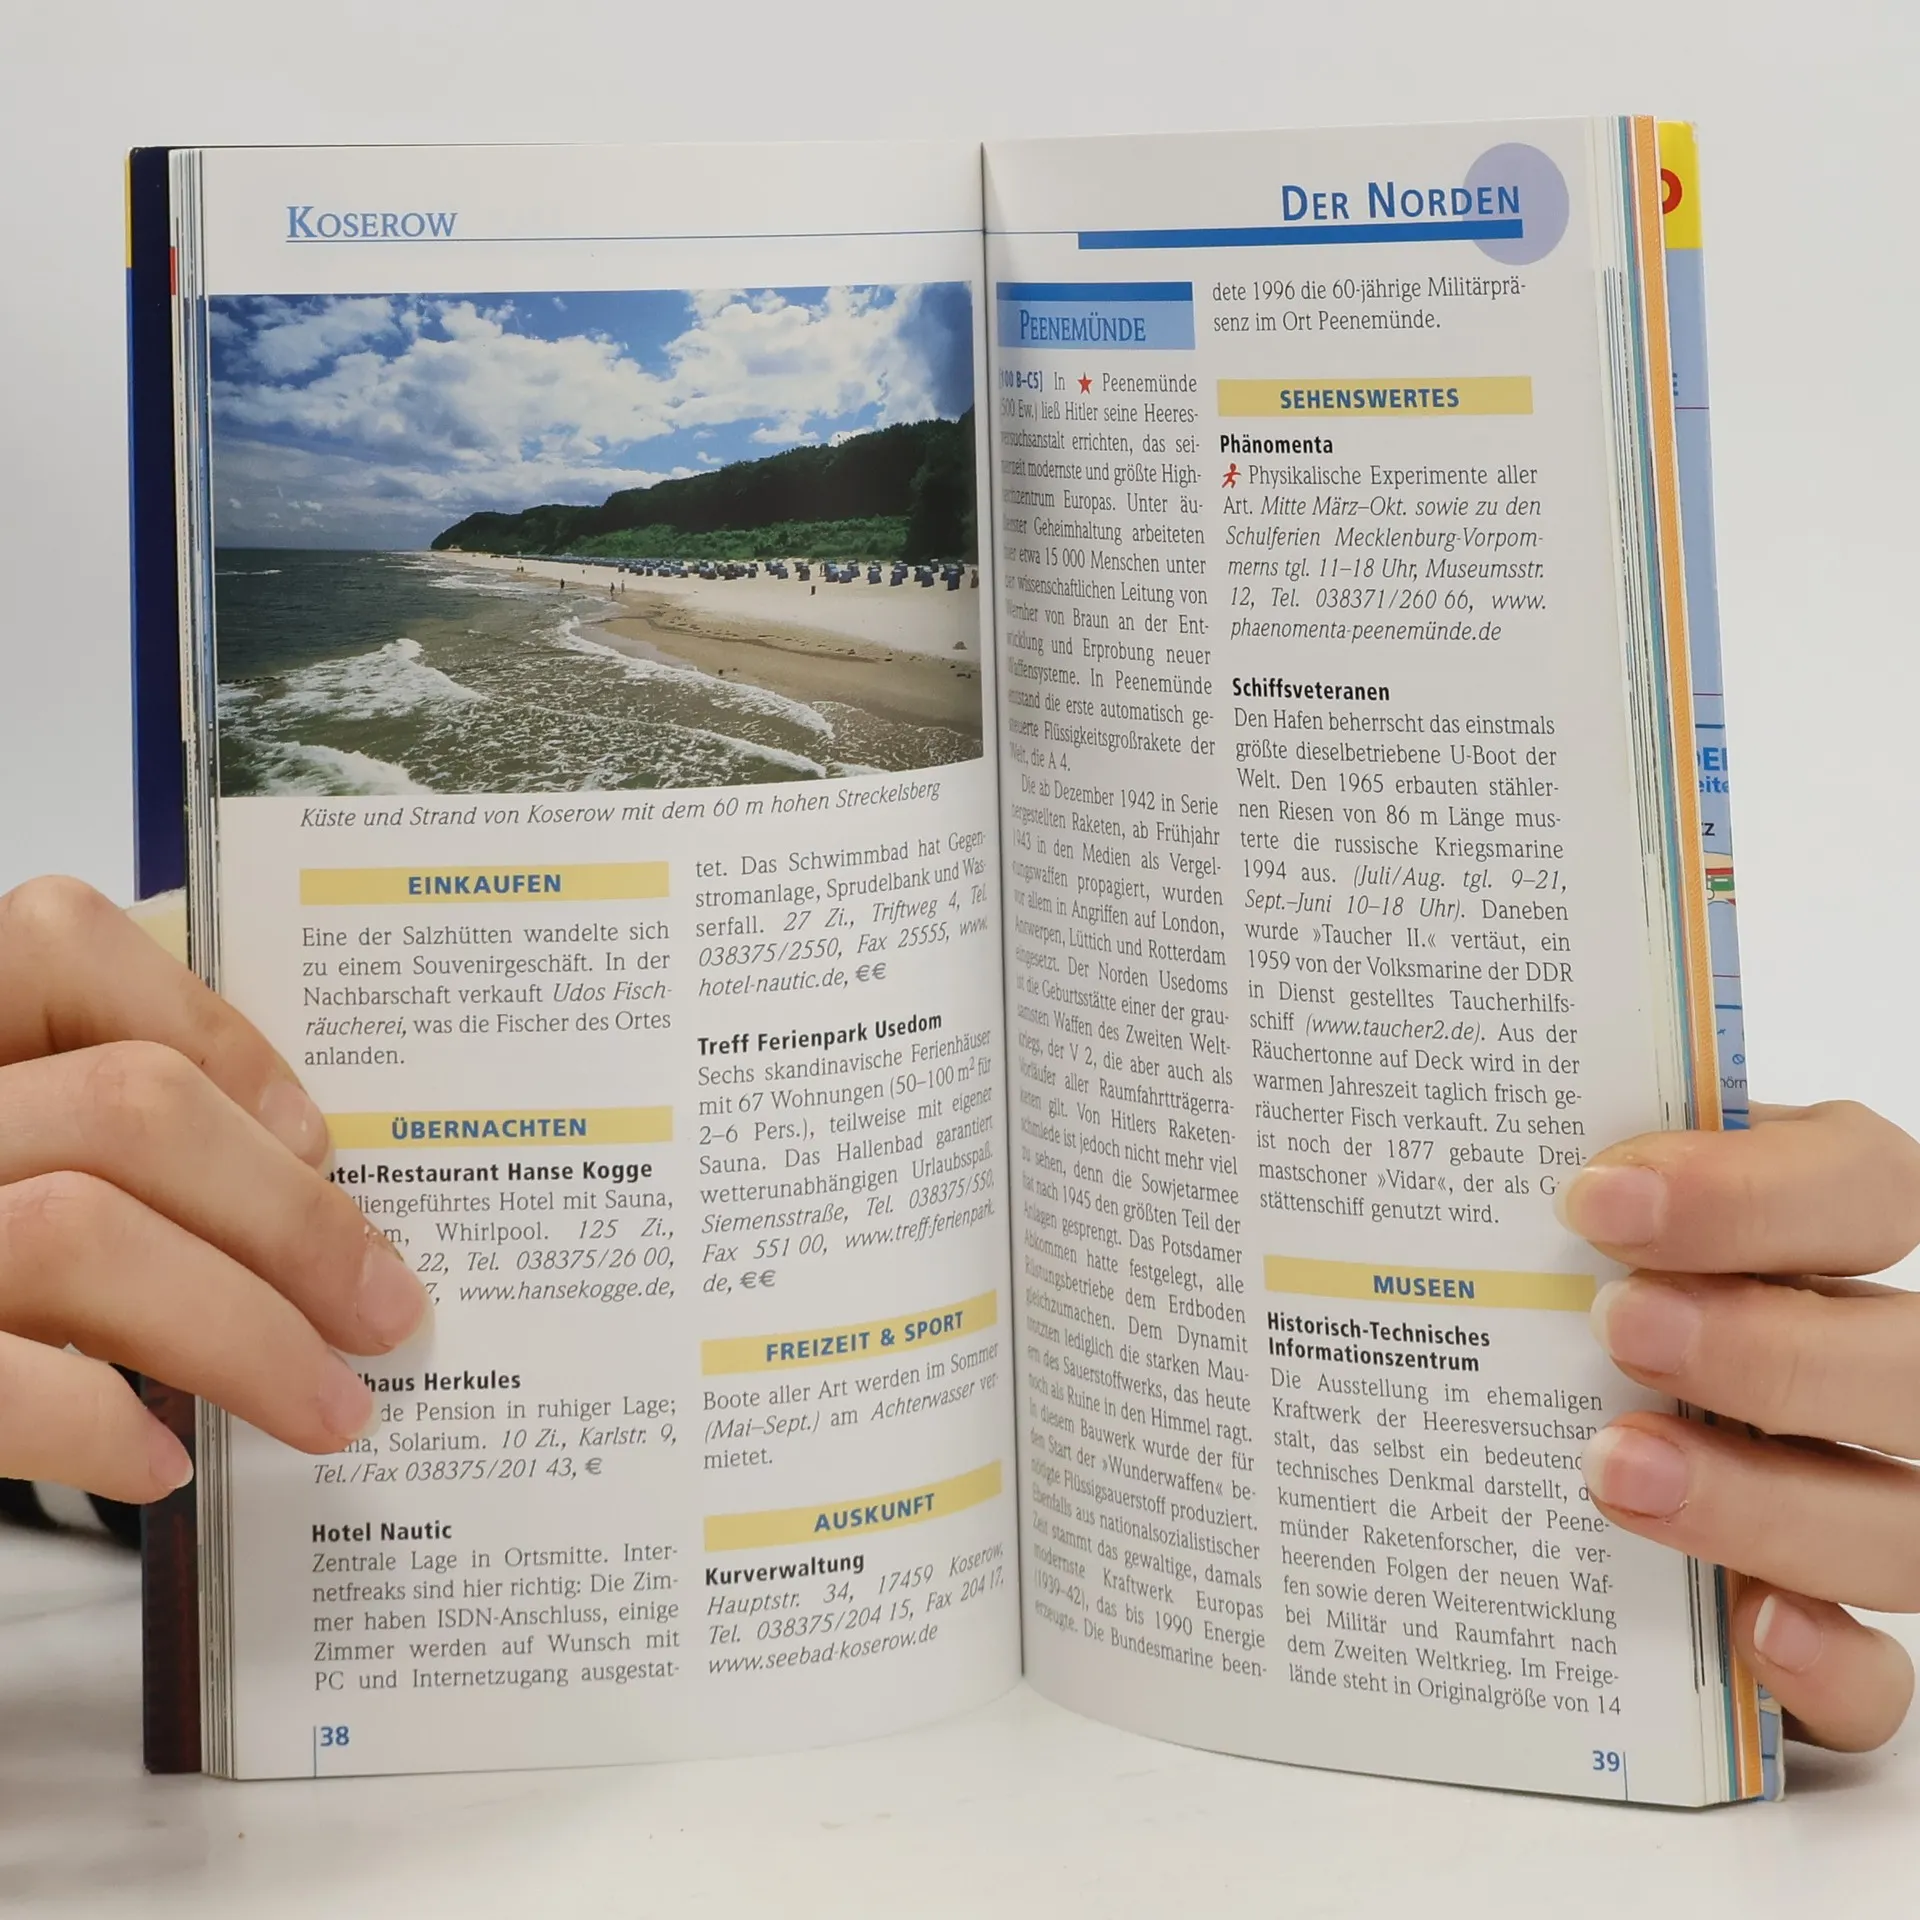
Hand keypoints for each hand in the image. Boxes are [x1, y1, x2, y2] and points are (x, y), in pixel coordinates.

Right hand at [0, 877, 428, 1503]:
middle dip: (290, 1220)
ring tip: (325, 1403)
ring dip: (240, 1331)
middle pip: (126, 1109)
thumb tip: (280, 1165)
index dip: (216, 1033)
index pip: (62, 939)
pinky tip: (160, 1461)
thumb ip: (60, 1109)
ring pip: (80, 1231)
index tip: (315, 1137)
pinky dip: (94, 1422)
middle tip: (384, 1309)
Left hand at [1561, 1100, 1919, 1750]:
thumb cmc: (1565, 1281)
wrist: (1561, 1421)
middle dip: (1763, 1347)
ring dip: (1765, 1501)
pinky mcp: (1838, 1638)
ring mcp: (1876, 1501)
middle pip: (1906, 1362)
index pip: (1862, 1185)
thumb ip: (1572, 1184)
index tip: (1598, 1198)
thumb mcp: (1582, 1216)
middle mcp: (1879, 1363)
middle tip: (1615, 1327)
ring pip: (1902, 1523)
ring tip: (1613, 1468)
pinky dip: (1827, 1662)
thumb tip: (1433, 1135)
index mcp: (1828, 1228)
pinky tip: (1747, 1625)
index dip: (1752, 1192)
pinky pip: (1877, 1675)